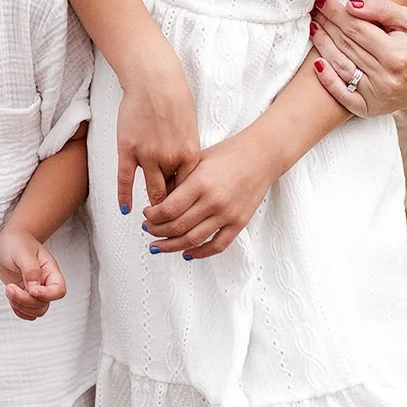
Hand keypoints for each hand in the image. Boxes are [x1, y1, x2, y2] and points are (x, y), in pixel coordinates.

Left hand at [0, 224, 66, 320]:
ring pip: (36, 311)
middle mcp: (45, 283)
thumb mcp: (22, 251)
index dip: (47, 295)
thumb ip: (30, 269)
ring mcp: (35, 291)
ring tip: (8, 289)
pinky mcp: (25, 296)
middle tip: (9, 287)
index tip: (31, 289)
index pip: (59, 290)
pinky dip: (17, 309)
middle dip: (25, 301)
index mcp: (50, 271)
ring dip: (19, 305)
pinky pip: (26, 313)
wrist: (8, 242)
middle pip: (44, 304)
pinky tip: (10, 296)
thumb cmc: (17, 242)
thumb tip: (33, 289)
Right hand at [114, 56, 199, 213]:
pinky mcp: (128, 149)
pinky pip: (126, 180)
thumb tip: (184, 172)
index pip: (190, 189)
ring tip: (151, 218)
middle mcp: (170, 159)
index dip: (187, 203)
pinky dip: (125, 196)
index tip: (184, 211)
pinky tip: (125, 208)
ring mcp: (148, 155)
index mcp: (190, 154)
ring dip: (152, 207)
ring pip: (151, 191)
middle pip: (172, 194)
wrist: (153, 79)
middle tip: (168, 221)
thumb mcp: (190, 128)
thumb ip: (187, 152)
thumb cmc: (175, 98)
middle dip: (171, 211)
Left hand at [139, 130, 276, 260]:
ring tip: (159, 246)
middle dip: (157, 231)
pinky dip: (200, 253)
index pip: (168, 208)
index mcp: (200, 182)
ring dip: (172, 246)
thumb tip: (158, 201)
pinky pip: (217, 245)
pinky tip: (187, 253)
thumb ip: (178, 180)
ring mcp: (227, 214)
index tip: (146, 215)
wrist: (260, 156)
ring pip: (193, 240)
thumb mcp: (197, 160)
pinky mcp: (239, 222)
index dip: (152, 217)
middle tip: (148, 230)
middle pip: (177, 226)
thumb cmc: (228, 154)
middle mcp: (213, 201)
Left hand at [309, 0, 406, 117]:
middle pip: (347, 45)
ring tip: (314, 28)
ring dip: (322, 46)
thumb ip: (382, 9)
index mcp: (398, 55)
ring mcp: (376, 96)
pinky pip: (342, 94)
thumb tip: (351, 5)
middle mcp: (387, 78)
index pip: (358, 29)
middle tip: (315, 11)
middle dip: (328, 25)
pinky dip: (327, 79)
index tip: (323, 1)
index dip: (338, 14)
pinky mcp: (367, 109)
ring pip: (341, 66)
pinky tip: (316, 63)